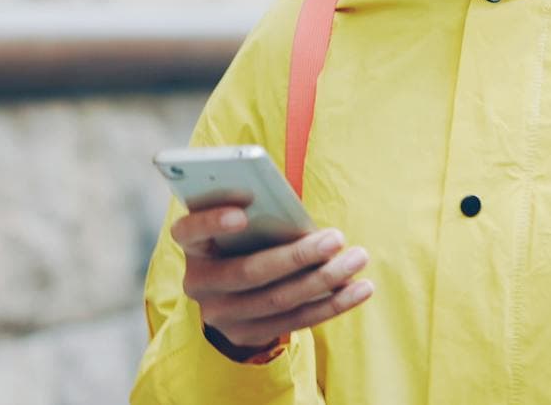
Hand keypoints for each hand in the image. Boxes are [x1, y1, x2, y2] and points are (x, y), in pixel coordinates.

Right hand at [170, 205, 374, 349]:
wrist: (229, 292)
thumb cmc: (243, 239)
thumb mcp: (238, 225)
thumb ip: (257, 216)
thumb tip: (298, 220)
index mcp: (193, 245)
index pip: (190, 231)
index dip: (212, 222)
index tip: (241, 215)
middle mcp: (199, 283)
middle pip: (249, 272)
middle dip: (297, 256)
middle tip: (336, 238)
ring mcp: (221, 315)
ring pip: (278, 300)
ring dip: (324, 280)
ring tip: (357, 259)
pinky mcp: (247, 335)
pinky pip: (295, 320)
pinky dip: (332, 304)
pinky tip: (360, 288)